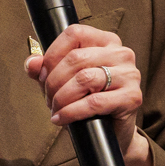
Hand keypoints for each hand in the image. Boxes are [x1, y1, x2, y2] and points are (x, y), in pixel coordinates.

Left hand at [24, 23, 152, 165]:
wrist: (111, 131)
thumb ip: (45, 69)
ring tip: (55, 109)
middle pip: (76, 58)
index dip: (52, 54)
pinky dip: (71, 111)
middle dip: (53, 81)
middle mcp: (121, 53)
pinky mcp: (132, 97)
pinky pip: (95, 102)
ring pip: (84, 78)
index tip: (42, 75)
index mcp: (106, 41)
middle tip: (49, 98)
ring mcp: (130, 74)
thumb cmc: (86, 101)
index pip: (74, 34)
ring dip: (61, 97)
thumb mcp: (62, 81)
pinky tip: (61, 118)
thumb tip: (32, 63)